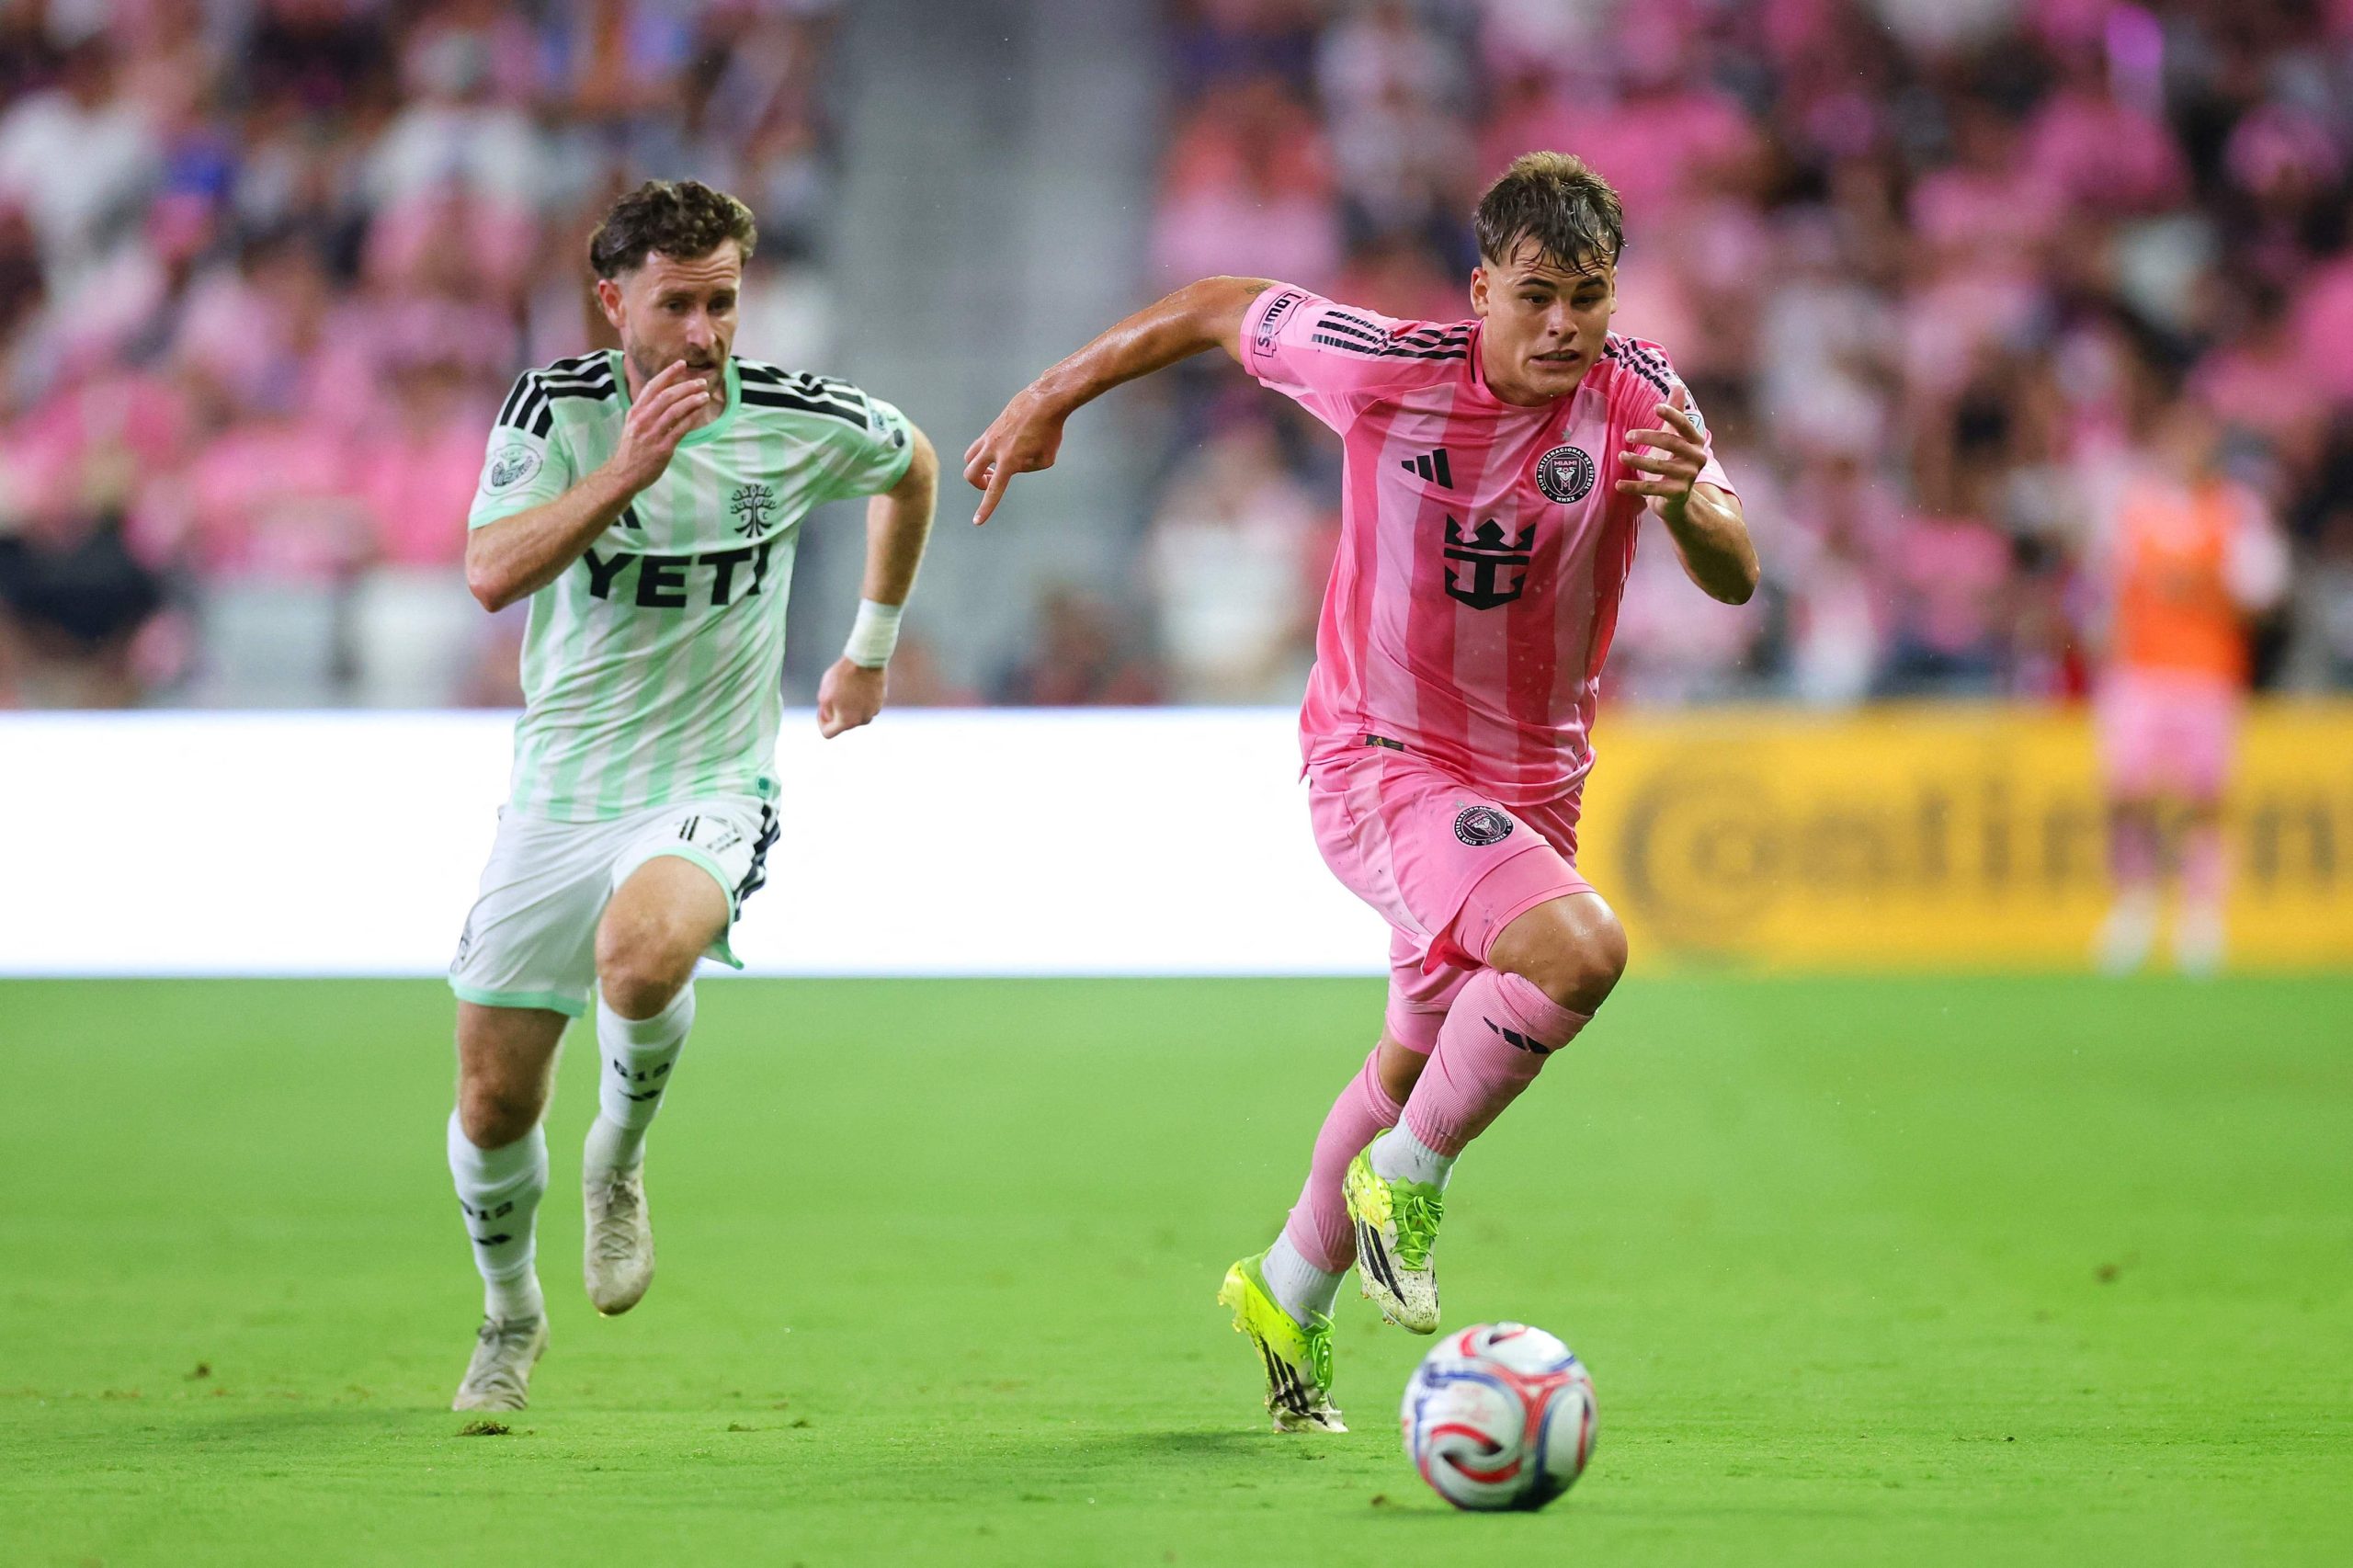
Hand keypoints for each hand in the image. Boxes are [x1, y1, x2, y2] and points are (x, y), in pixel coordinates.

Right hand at [605, 360, 711, 494]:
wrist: (623, 474)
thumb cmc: (631, 450)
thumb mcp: (633, 425)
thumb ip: (646, 411)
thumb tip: (666, 397)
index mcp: (635, 412)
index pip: (652, 387)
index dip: (668, 374)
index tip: (682, 364)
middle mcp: (642, 420)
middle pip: (666, 396)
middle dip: (686, 386)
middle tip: (701, 382)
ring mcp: (652, 433)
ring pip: (675, 410)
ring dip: (692, 400)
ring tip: (705, 395)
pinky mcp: (662, 448)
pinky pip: (680, 429)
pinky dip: (692, 418)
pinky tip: (701, 411)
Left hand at [816, 657, 885, 738]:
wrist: (866, 660)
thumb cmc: (842, 677)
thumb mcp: (824, 695)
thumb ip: (825, 711)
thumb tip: (831, 717)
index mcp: (847, 722)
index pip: (828, 733)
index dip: (821, 723)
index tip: (820, 709)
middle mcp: (863, 720)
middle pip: (844, 724)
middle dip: (836, 713)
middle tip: (832, 695)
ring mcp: (874, 711)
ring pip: (857, 714)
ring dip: (849, 707)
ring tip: (845, 689)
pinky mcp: (881, 701)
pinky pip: (867, 705)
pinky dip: (860, 699)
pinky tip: (856, 685)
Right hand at [961, 386, 1067, 525]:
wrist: (1045, 401)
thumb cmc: (1050, 431)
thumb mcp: (1045, 459)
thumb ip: (1027, 467)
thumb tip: (1016, 464)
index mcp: (1008, 462)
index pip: (994, 492)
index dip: (985, 509)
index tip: (977, 522)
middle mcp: (994, 449)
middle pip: (970, 473)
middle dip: (978, 483)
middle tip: (990, 482)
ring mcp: (990, 436)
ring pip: (970, 456)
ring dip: (977, 466)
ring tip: (995, 467)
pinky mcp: (992, 426)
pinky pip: (982, 443)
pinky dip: (988, 451)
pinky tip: (1007, 446)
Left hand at [1615, 392, 1707, 519]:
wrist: (1677, 498)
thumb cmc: (1673, 459)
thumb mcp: (1674, 435)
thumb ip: (1676, 411)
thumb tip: (1677, 384)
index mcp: (1696, 441)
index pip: (1684, 425)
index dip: (1672, 416)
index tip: (1656, 408)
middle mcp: (1697, 459)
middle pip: (1671, 443)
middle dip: (1648, 437)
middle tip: (1628, 435)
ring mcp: (1688, 477)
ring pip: (1659, 466)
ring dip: (1637, 461)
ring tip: (1621, 455)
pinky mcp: (1676, 494)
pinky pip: (1652, 489)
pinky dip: (1633, 486)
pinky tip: (1618, 484)